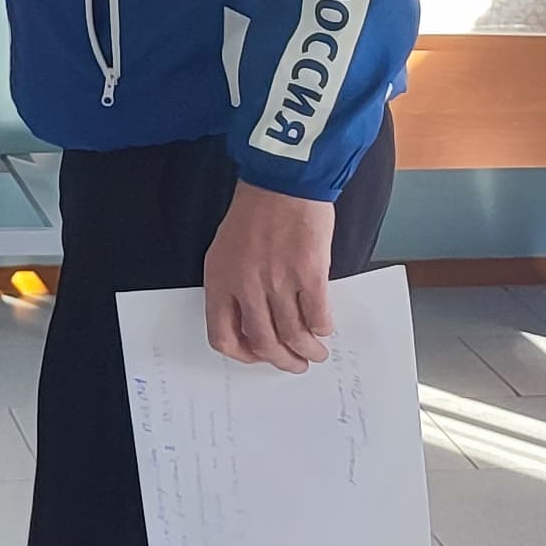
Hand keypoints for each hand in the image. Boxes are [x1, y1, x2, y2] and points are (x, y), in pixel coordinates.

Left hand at [202, 183, 336, 371]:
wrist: (282, 182)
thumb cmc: (255, 211)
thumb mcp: (226, 250)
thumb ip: (234, 286)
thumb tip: (254, 322)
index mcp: (220, 281)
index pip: (222, 337)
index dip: (242, 355)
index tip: (257, 356)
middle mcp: (246, 286)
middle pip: (263, 343)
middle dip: (282, 361)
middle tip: (295, 364)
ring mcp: (278, 282)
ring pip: (292, 335)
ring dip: (307, 351)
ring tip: (316, 352)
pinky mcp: (309, 274)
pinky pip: (316, 316)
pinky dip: (322, 327)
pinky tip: (324, 326)